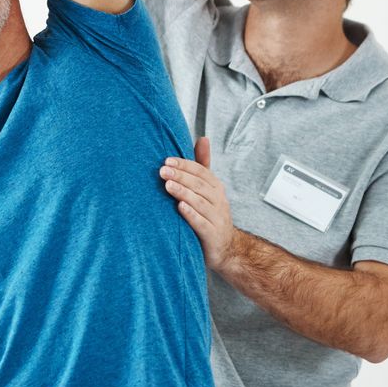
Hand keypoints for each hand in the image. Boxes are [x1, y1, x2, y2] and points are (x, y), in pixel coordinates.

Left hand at [161, 137, 234, 269]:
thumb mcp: (208, 190)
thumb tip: (203, 138)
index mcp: (215, 188)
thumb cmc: (210, 214)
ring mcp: (217, 218)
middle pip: (199, 185)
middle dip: (181, 177)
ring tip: (168, 186)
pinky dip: (191, 215)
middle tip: (162, 171)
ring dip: (184, 193)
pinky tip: (180, 208)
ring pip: (200, 202)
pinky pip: (202, 224)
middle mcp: (218, 201)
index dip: (185, 165)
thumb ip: (203, 166)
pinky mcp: (212, 236)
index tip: (167, 160)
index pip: (201, 172)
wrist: (225, 249)